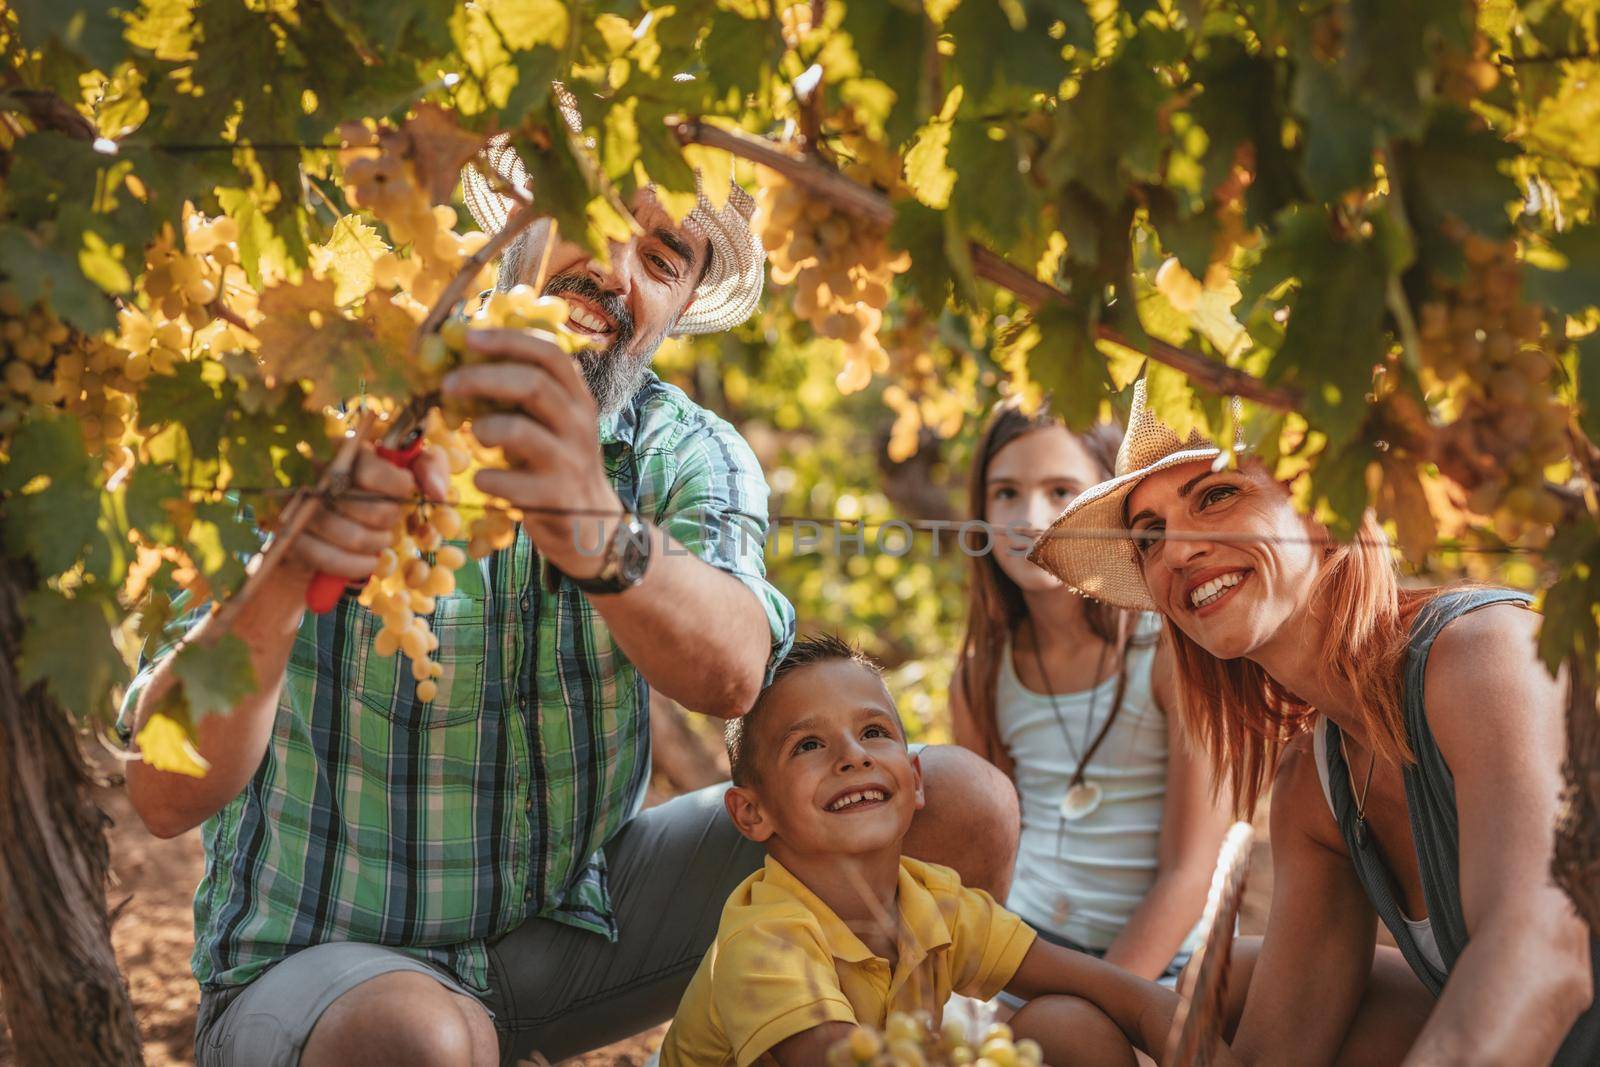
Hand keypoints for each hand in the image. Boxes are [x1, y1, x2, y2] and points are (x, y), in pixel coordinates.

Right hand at [283, 442, 450, 585]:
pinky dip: (356, 566)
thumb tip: (436, 492)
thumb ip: (429, 469)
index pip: (370, 469)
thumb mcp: (406, 474)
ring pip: (352, 536)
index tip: (405, 491)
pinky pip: (328, 558)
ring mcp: (299, 505)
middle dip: (388, 519)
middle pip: (366, 505)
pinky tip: (368, 562)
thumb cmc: (375, 496)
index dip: (396, 487)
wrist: (329, 532)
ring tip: (380, 540)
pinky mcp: (290, 536)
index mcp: (344, 450)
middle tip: (388, 520)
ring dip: (376, 544)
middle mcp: (315, 473)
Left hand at [441, 328, 621, 578]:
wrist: (591, 525)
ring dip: (484, 428)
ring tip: (476, 435)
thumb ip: (526, 396)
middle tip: (447, 384)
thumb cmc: (558, 464)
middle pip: (533, 385)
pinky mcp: (555, 499)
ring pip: (520, 431)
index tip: (470, 337)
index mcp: (579, 399)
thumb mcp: (554, 424)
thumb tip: (469, 359)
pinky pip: (508, 483)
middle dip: (482, 378)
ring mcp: (569, 463)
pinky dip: (485, 479)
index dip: (509, 341)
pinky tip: (483, 481)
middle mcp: (580, 425)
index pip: (551, 354)